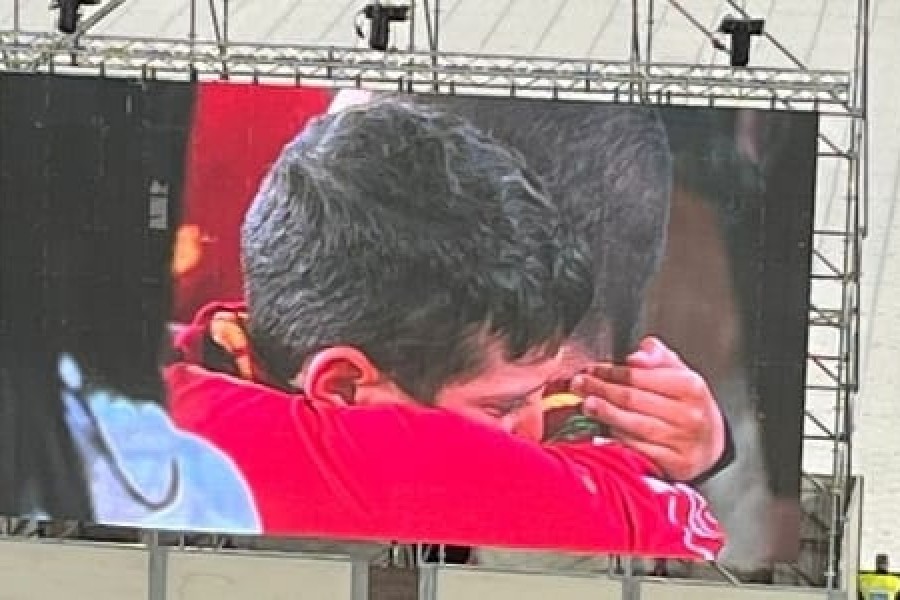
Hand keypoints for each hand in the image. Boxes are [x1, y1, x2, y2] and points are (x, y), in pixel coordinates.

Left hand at [570, 337, 725, 481]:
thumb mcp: (680, 374)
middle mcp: (688, 414)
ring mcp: (682, 440)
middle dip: (601, 389)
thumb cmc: (688, 405)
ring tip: (586, 404)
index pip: (640, 376)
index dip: (611, 371)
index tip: (592, 369)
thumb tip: (638, 353)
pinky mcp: (675, 463)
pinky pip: (639, 449)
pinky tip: (604, 431)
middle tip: (579, 384)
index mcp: (690, 387)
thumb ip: (658, 357)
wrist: (711, 443)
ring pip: (634, 424)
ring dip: (606, 414)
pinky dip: (619, 440)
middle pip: (633, 399)